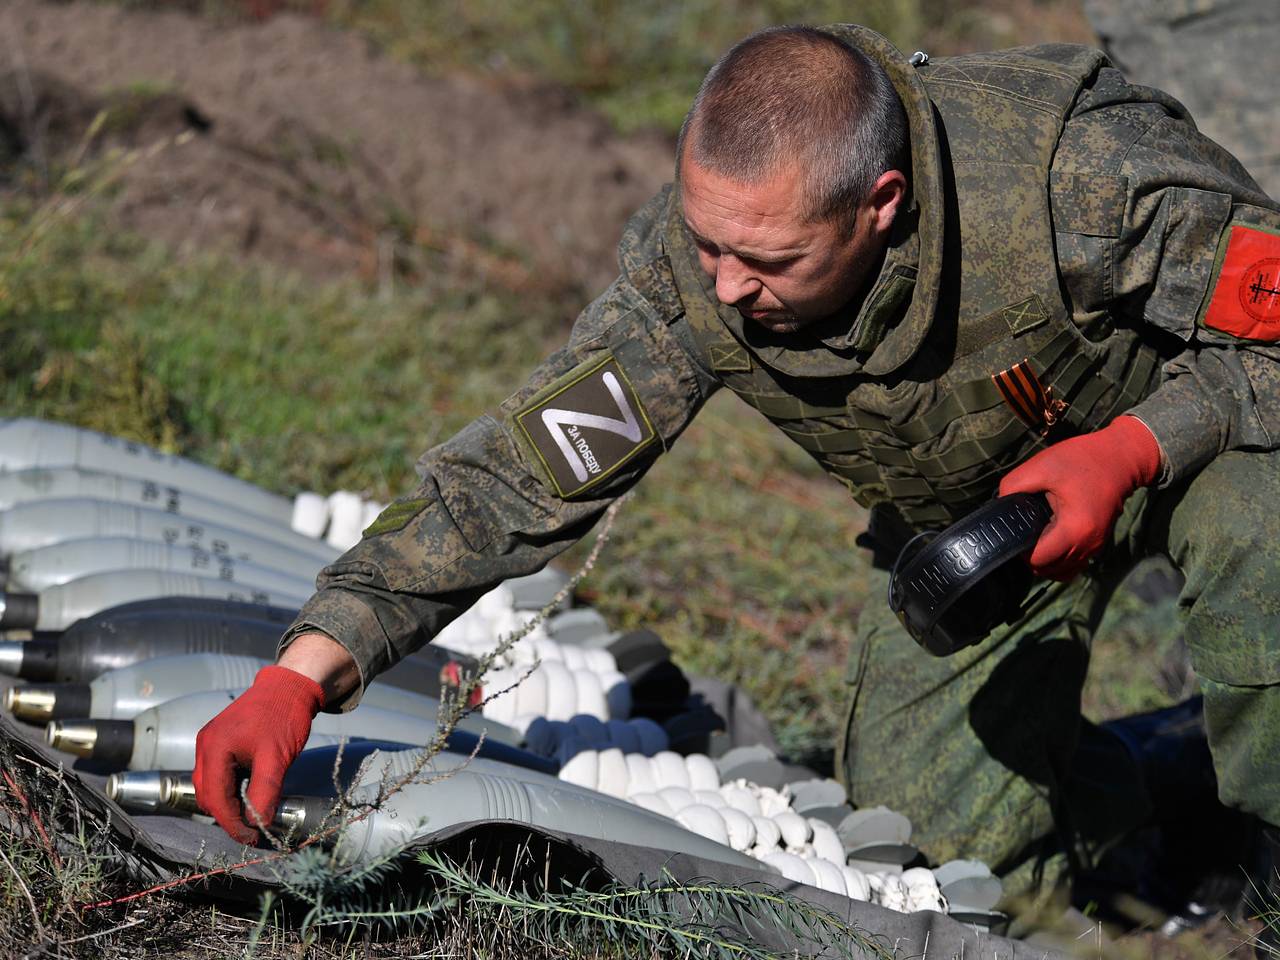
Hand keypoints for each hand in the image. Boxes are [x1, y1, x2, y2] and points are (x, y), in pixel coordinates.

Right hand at [193, 665, 323, 843]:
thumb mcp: (276, 757)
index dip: (232, 823)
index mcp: (214, 748)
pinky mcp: (218, 741)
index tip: (250, 838)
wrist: (289, 686)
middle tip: (253, 828)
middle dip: (228, 815)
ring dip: (227, 802)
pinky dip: (229, 787)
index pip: (216, 798)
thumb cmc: (283, 716)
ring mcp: (209, 742)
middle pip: (208, 795)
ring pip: (210, 785)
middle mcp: (205, 745)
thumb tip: (259, 824)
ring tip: (252, 812)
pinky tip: (248, 791)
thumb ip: (265, 791)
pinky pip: (216, 773)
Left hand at [998, 415, 1160, 580]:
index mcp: (1075, 529)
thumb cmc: (1082, 460)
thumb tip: (1000, 505)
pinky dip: (1059, 560)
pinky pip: (1074, 564)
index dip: (1021, 551)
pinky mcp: (1098, 543)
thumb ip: (1013, 487)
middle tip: (1022, 533)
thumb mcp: (1041, 466)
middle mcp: (1088, 545)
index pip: (1039, 561)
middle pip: (1050, 571)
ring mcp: (1096, 547)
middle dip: (1031, 558)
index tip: (1016, 532)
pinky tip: (1049, 540)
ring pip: (1063, 572)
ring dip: (1045, 562)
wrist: (1122, 457)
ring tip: (1034, 537)